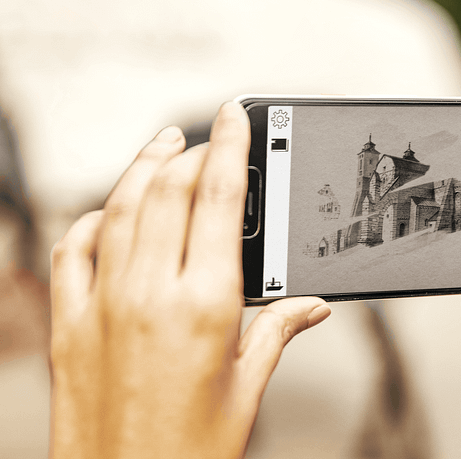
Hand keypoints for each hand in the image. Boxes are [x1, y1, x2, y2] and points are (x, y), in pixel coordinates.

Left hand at [49, 103, 330, 458]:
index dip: (230, 147)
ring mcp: (100, 304)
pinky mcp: (69, 324)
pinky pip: (72, 249)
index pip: (218, 200)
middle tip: (208, 133)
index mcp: (203, 306)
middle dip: (191, 150)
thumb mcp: (248, 389)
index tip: (235, 117)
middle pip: (168, 191)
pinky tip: (110, 210)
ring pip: (119, 208)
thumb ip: (277, 331)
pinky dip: (93, 218)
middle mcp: (147, 294)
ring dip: (143, 167)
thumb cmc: (188, 452)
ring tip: (163, 146)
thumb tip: (310, 305)